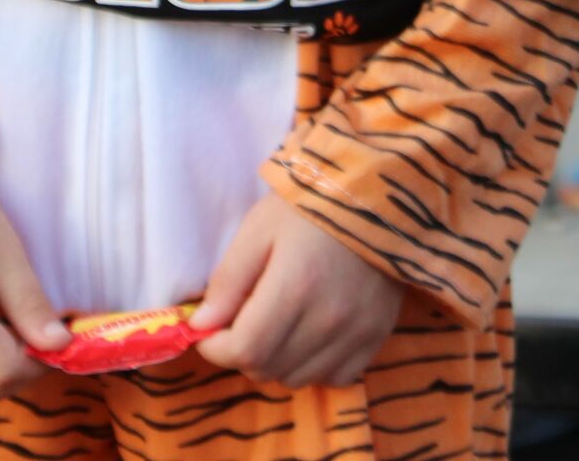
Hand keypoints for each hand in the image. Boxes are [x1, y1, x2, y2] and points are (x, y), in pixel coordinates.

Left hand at [191, 192, 402, 389]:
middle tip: (236, 324)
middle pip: (269, 369)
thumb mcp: (257, 230)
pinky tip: (304, 335)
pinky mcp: (376, 339)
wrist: (369, 199)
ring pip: (298, 379)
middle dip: (241, 353)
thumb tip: (202, 324)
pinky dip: (310, 366)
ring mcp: (357, 334)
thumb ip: (229, 279)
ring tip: (271, 327)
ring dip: (274, 362)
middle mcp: (329, 320)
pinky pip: (334, 378)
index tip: (205, 332)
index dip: (216, 348)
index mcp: (295, 287)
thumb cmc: (305, 209)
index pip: (247, 349)